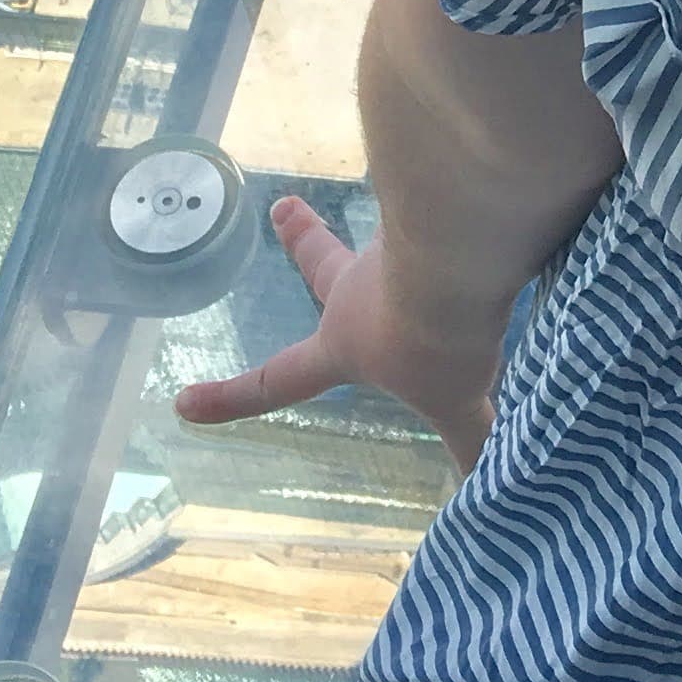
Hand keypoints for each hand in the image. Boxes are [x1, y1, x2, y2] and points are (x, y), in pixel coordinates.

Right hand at [172, 196, 499, 469]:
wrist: (464, 253)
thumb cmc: (439, 337)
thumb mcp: (457, 400)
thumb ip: (471, 437)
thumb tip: (488, 483)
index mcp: (346, 340)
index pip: (280, 381)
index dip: (232, 400)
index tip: (183, 403)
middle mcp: (364, 283)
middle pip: (326, 265)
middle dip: (303, 242)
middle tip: (285, 209)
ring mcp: (398, 235)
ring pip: (402, 230)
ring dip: (417, 225)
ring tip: (455, 229)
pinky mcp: (437, 197)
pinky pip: (453, 202)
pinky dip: (470, 206)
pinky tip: (497, 205)